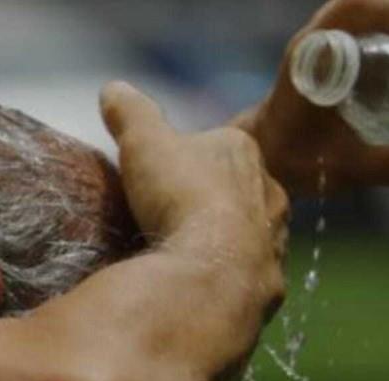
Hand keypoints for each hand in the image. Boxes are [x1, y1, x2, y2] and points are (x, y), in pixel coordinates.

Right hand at [101, 81, 287, 293]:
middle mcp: (271, 192)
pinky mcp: (272, 283)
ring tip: (191, 254)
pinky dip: (229, 276)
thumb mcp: (144, 143)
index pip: (220, 145)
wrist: (214, 269)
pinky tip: (206, 284)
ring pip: (250, 233)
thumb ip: (131, 113)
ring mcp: (276, 240)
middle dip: (214, 199)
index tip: (168, 173)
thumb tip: (112, 88)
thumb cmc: (182, 196)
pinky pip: (250, 274)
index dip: (193, 157)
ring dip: (226, 240)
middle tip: (176, 216)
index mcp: (244, 150)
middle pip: (239, 190)